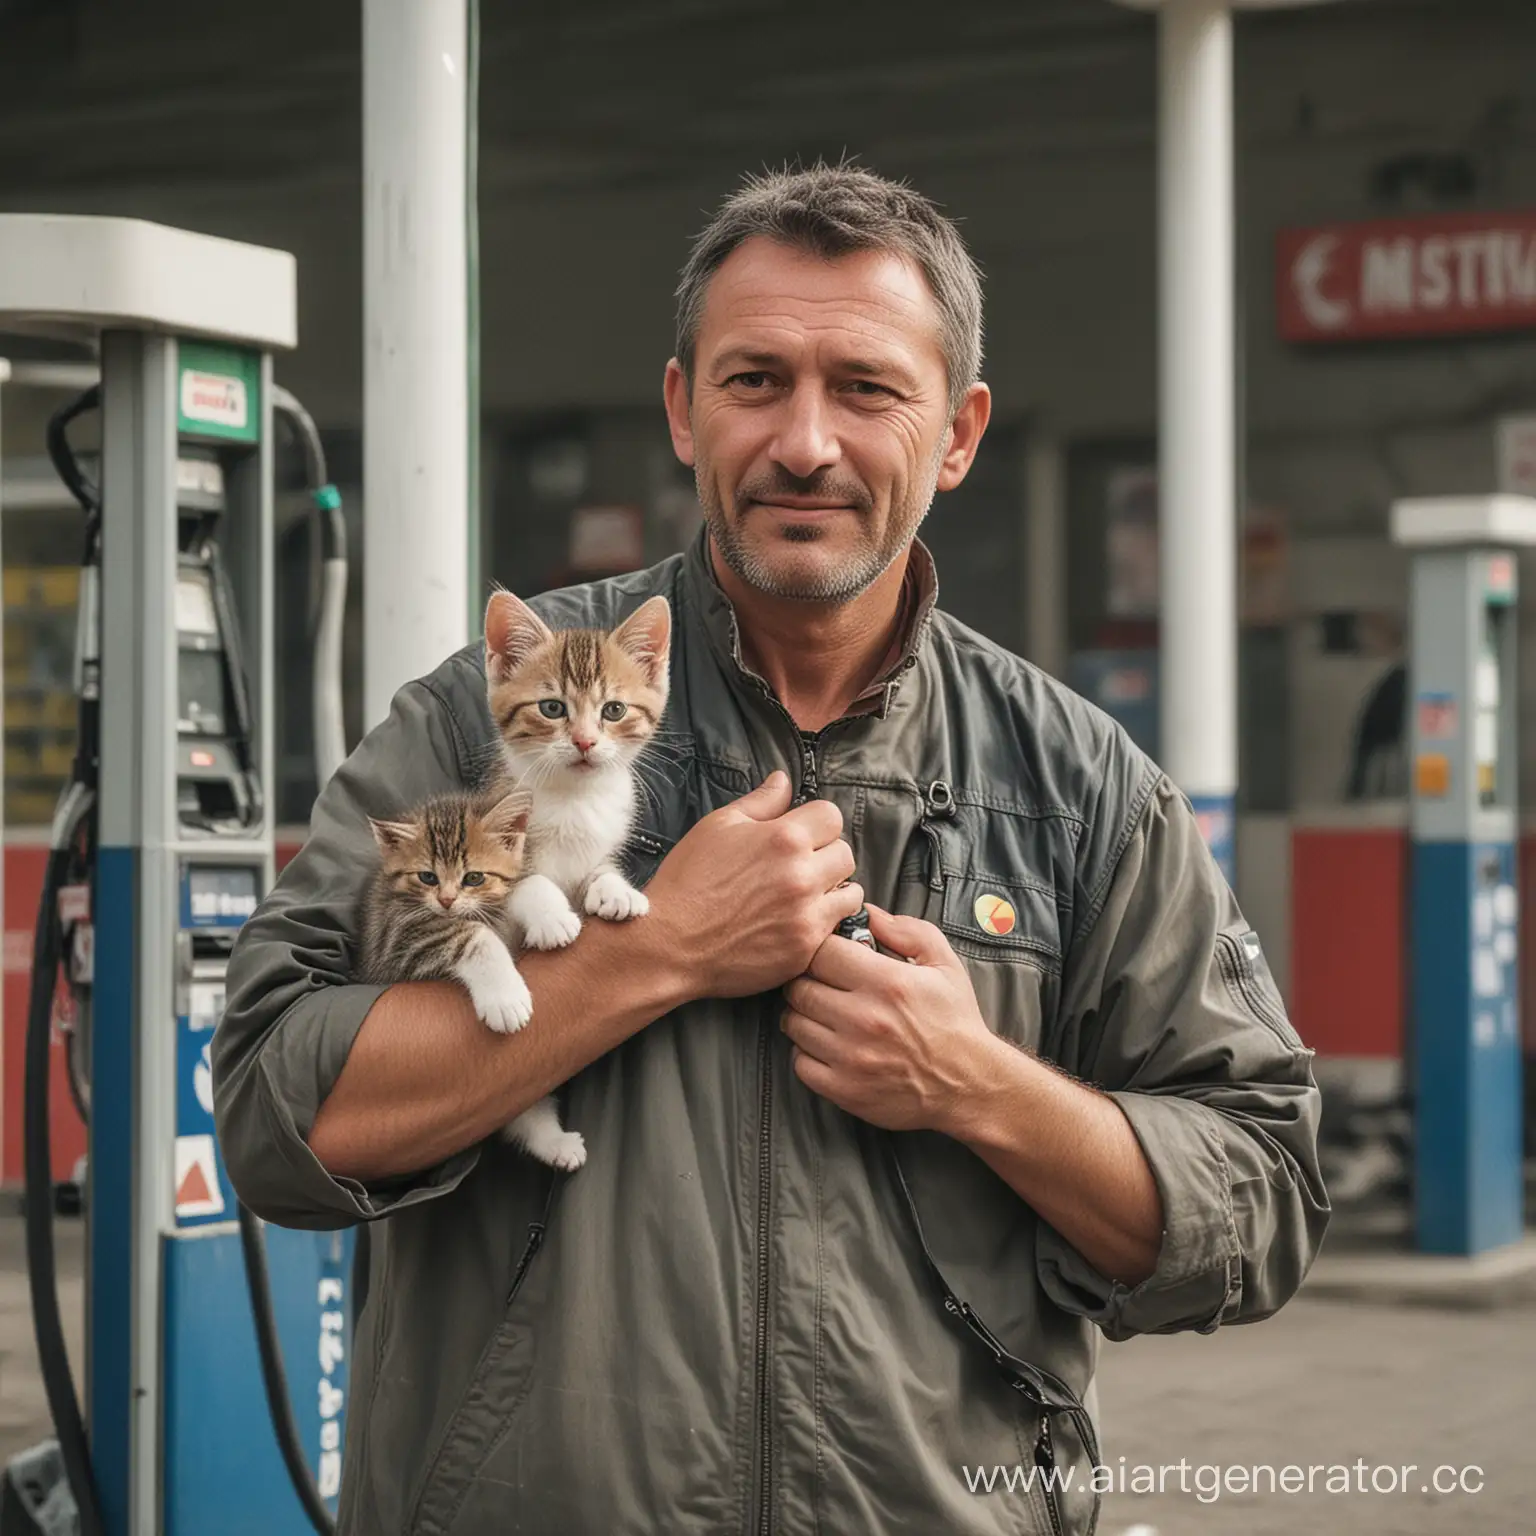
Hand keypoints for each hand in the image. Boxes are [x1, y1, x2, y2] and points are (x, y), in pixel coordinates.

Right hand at [644, 771, 862, 998]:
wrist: (669, 944)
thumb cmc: (688, 882)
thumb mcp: (717, 827)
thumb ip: (759, 802)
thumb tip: (783, 780)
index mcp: (784, 838)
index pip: (832, 816)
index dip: (816, 823)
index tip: (801, 835)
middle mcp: (803, 875)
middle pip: (845, 854)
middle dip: (826, 856)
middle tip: (800, 867)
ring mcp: (807, 915)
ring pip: (851, 893)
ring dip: (834, 890)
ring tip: (806, 895)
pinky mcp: (805, 949)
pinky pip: (837, 928)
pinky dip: (824, 923)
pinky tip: (798, 921)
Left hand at [782, 903, 997, 1133]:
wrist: (968, 1084)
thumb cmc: (954, 1021)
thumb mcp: (943, 963)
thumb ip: (906, 931)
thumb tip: (868, 913)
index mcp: (887, 982)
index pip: (821, 952)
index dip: (821, 950)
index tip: (829, 957)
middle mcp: (864, 1018)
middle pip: (799, 987)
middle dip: (805, 981)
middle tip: (819, 985)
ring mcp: (851, 1057)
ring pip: (793, 1024)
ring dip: (802, 1016)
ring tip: (822, 1014)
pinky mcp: (844, 1089)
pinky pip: (799, 1063)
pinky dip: (805, 1053)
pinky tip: (825, 1046)